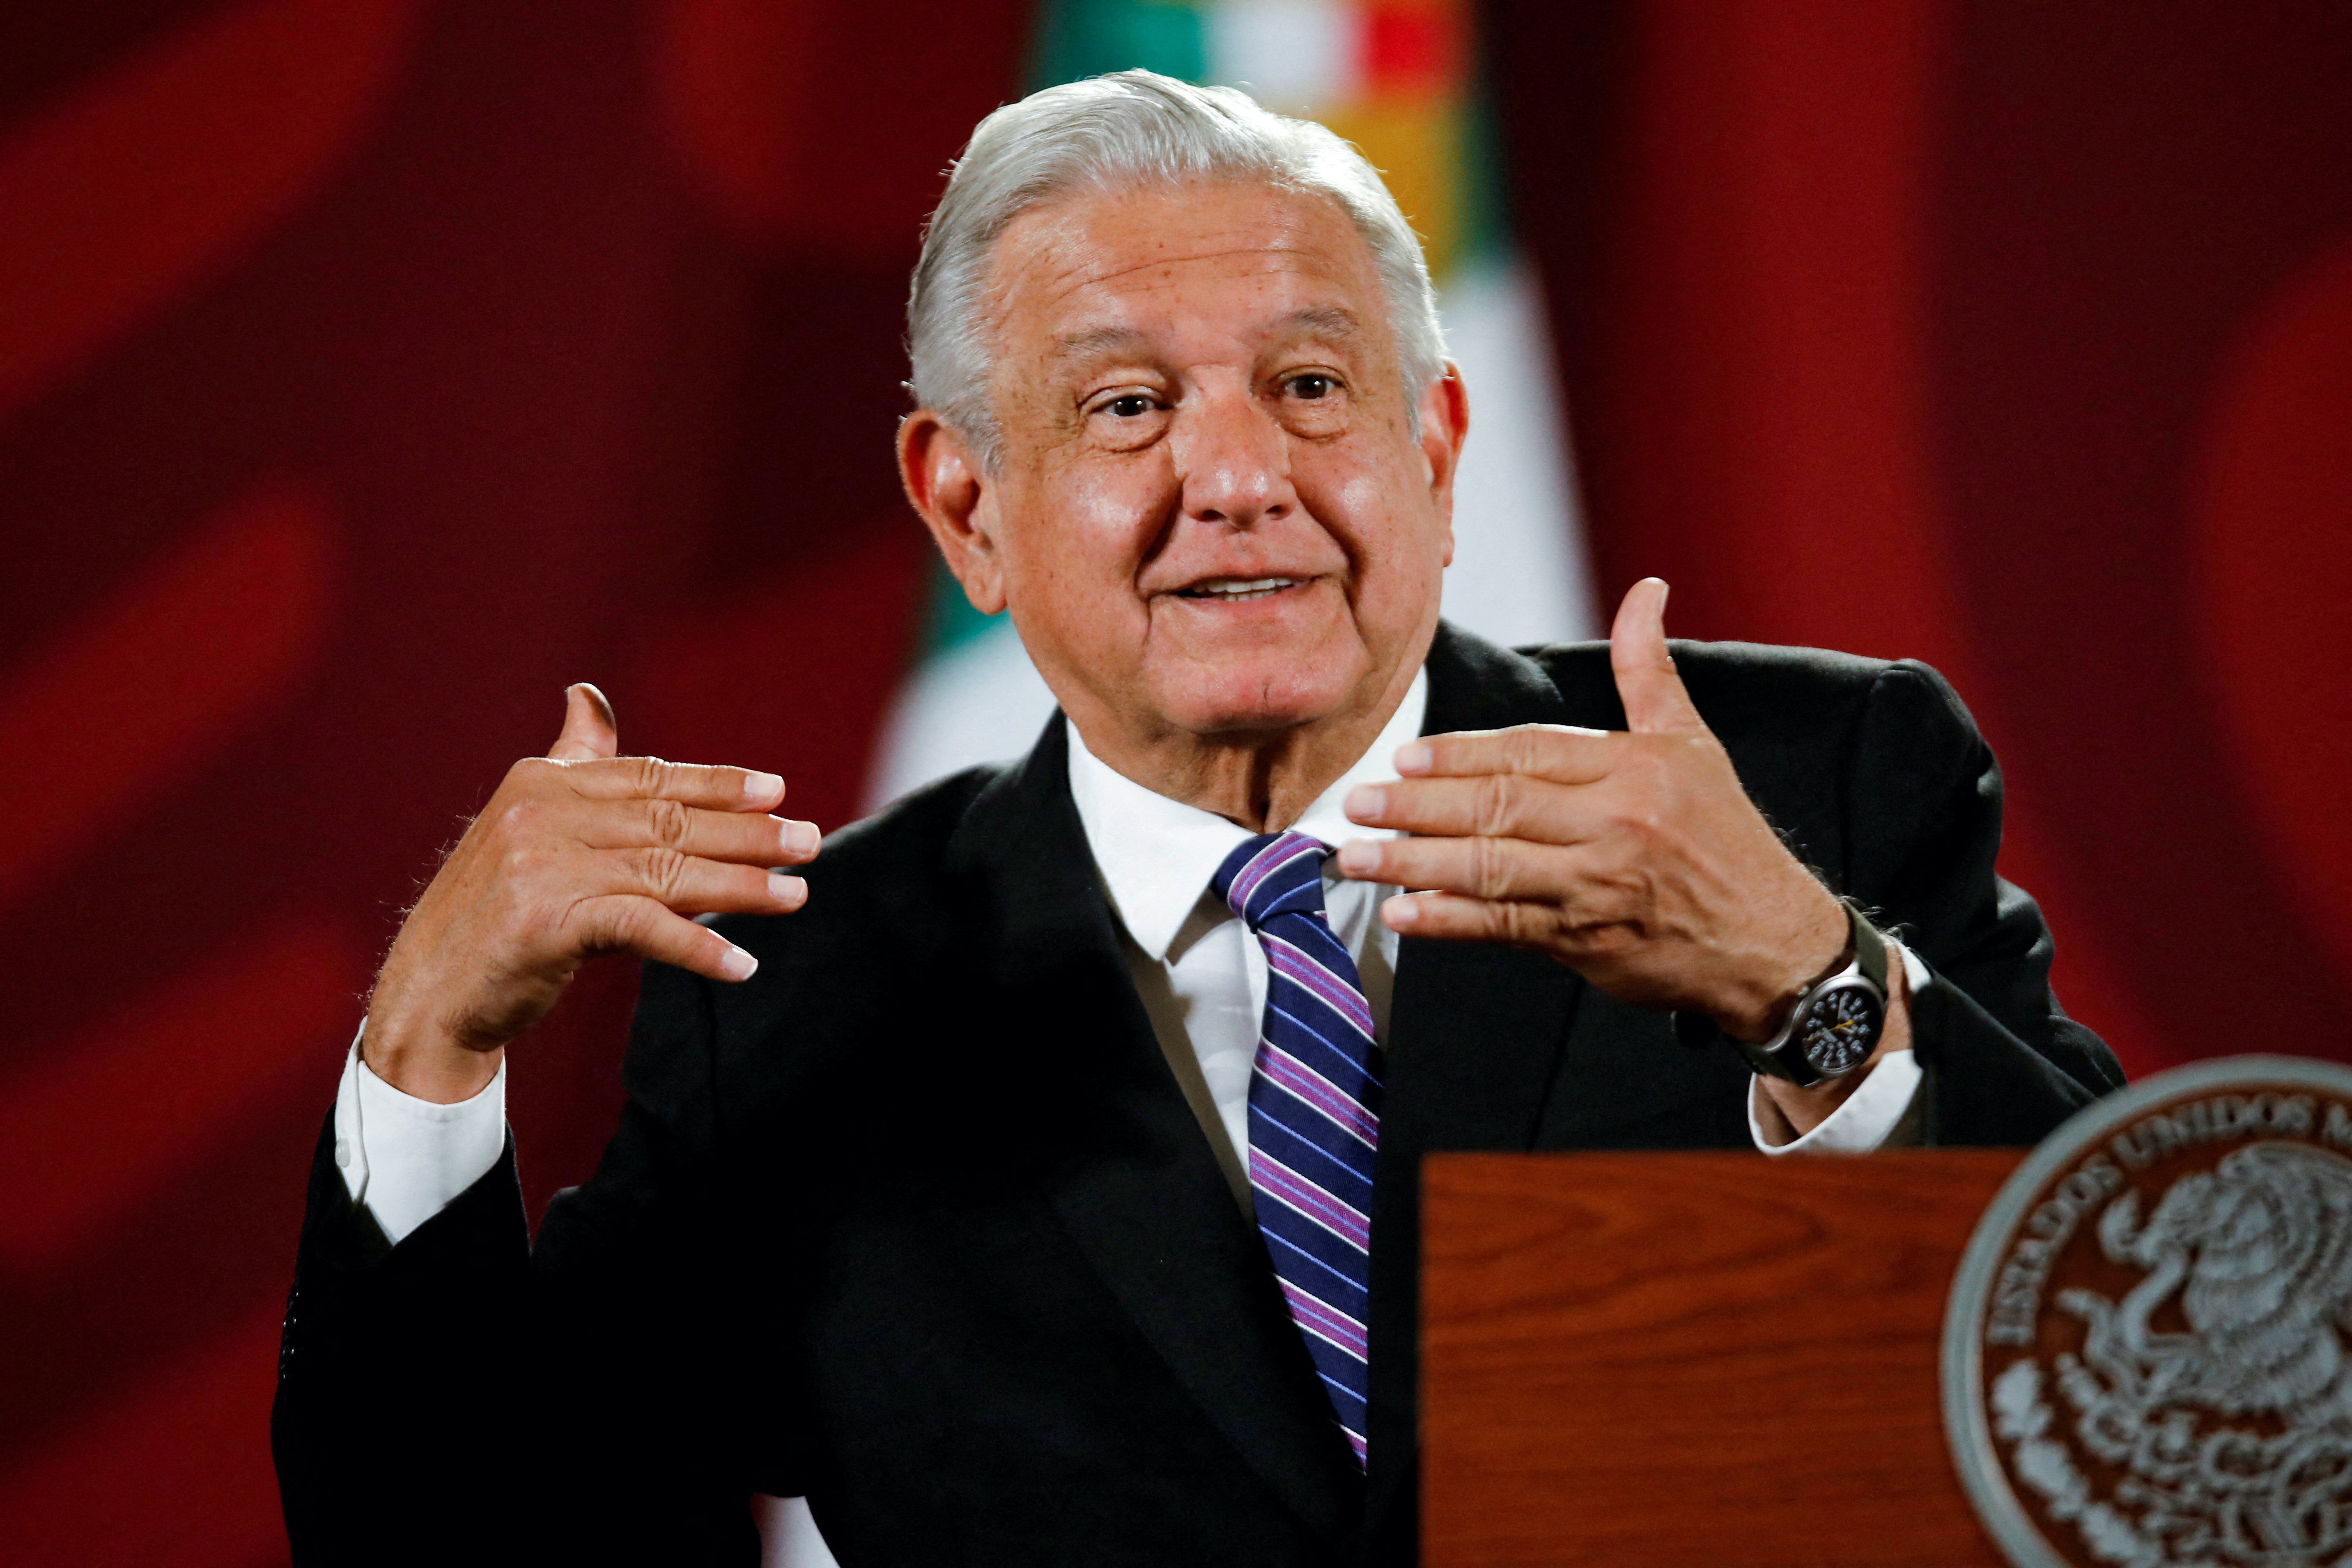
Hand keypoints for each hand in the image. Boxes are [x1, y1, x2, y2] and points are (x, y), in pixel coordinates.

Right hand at [361, 684, 817, 1102]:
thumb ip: (574, 763)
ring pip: (667, 871)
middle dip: (747, 832)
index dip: (717, 782)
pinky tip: (742, 963)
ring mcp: (543, 868)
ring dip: (742, 887)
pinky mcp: (547, 925)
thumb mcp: (530, 825)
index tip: (776, 790)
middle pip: (668, 820)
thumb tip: (589, 695)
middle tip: (810, 842)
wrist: (427, 993)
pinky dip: (698, 947)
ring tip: (796, 895)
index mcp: (541, 782)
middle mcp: (541, 815)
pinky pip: (644, 929)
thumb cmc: (492, 910)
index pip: (649, 776)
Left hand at [1334, 578, 1853, 1041]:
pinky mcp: (1586, 941)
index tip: (1403, 756)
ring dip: (1414, 864)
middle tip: (1354, 804)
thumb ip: (1648, 669)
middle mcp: (1613, 825)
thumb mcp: (1692, 744)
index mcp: (1633, 770)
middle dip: (1417, 805)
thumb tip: (1646, 590)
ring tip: (1355, 858)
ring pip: (1490, 868)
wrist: (1771, 943)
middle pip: (1498, 806)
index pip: (1529, 751)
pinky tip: (1401, 913)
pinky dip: (1448, 921)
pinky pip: (1504, 927)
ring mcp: (1596, 887)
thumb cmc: (1724, 838)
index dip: (1460, 753)